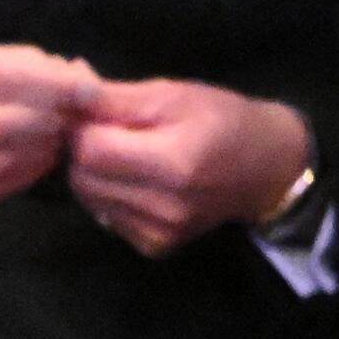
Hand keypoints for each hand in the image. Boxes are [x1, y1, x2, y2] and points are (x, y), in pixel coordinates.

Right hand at [0, 45, 98, 221]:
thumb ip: (18, 62)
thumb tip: (77, 71)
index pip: (5, 76)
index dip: (56, 84)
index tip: (91, 89)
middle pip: (13, 121)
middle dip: (57, 118)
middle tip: (79, 116)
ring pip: (12, 154)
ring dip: (50, 145)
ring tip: (60, 134)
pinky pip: (4, 181)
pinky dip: (34, 168)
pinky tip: (42, 156)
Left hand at [64, 79, 313, 254]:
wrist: (269, 167)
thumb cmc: (224, 120)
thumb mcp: (174, 94)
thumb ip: (116, 98)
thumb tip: (68, 93)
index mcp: (175, 163)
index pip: (91, 149)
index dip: (85, 127)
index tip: (101, 115)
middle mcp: (166, 205)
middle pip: (82, 177)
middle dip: (87, 151)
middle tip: (115, 133)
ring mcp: (162, 231)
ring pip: (90, 199)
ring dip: (97, 174)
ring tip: (128, 156)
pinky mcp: (158, 245)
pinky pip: (108, 218)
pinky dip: (112, 197)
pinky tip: (139, 182)